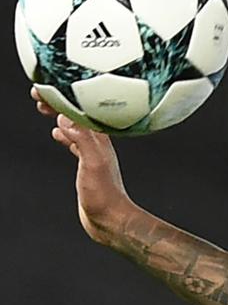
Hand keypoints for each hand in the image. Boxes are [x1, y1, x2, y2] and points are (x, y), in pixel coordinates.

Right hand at [31, 86, 136, 243]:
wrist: (111, 219)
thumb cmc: (104, 194)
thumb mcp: (93, 164)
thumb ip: (81, 141)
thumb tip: (64, 118)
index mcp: (100, 139)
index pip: (79, 109)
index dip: (62, 95)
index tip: (45, 85)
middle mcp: (99, 142)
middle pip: (77, 114)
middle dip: (59, 101)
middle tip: (39, 93)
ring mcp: (94, 153)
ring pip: (74, 126)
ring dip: (60, 115)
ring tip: (46, 107)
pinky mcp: (88, 164)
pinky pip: (74, 142)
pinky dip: (65, 134)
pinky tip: (56, 134)